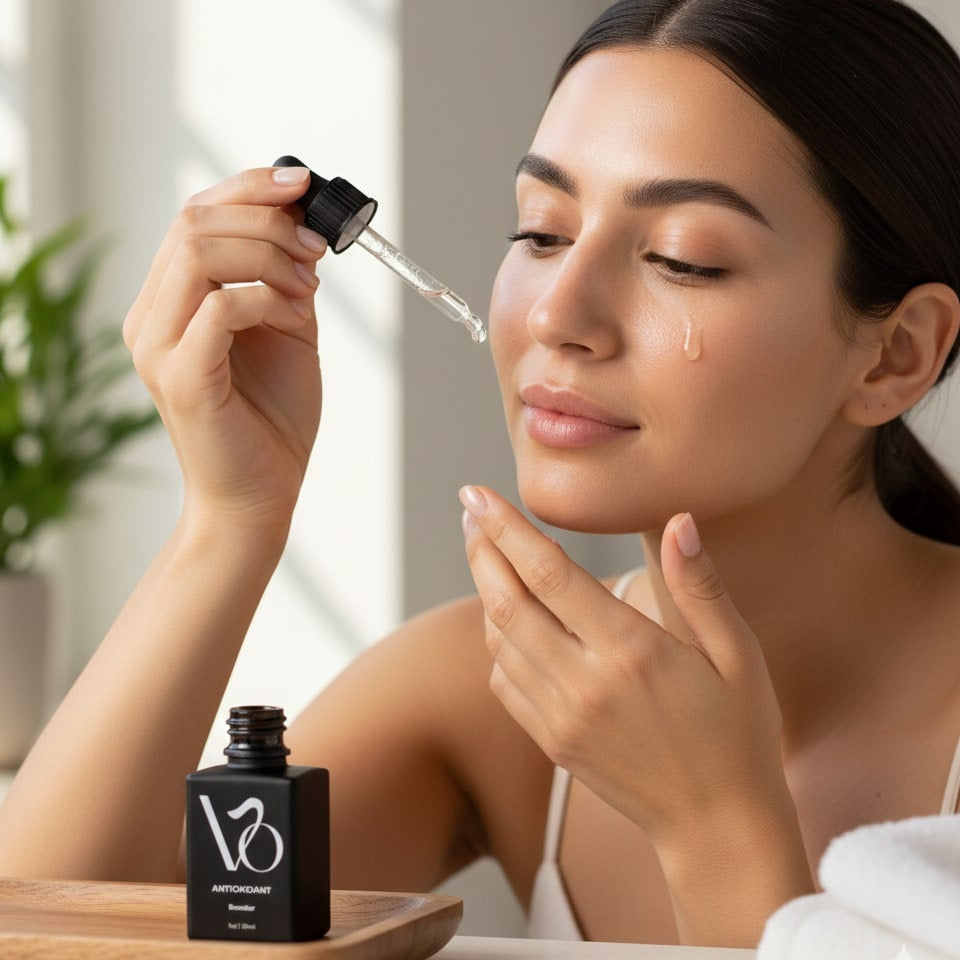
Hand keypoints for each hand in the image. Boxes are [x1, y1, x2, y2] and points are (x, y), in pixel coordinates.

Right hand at [124, 166, 325, 530]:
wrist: (261, 494)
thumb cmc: (271, 418)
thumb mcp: (287, 331)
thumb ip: (286, 280)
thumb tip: (306, 226)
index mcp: (169, 302)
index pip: (193, 216)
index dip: (249, 188)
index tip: (303, 184)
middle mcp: (150, 318)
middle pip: (193, 223)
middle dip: (268, 221)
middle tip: (317, 248)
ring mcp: (158, 348)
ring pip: (199, 254)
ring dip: (269, 258)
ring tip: (308, 290)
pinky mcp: (182, 378)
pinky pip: (221, 309)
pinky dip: (267, 301)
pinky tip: (296, 322)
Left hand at [459, 484, 788, 849]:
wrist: (717, 826)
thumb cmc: (738, 732)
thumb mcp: (738, 653)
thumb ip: (699, 586)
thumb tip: (679, 521)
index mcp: (630, 651)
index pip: (549, 573)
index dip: (507, 527)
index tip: (477, 493)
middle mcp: (584, 683)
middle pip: (507, 600)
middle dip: (481, 548)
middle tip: (471, 509)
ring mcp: (561, 717)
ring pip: (499, 639)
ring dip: (486, 589)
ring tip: (486, 551)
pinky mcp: (552, 741)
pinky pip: (505, 681)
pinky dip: (497, 641)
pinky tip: (509, 617)